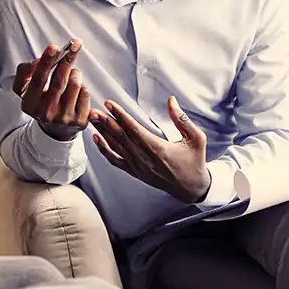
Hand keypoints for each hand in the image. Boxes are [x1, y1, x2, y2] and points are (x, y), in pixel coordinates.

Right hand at [11, 40, 91, 141]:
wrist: (55, 129)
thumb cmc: (40, 101)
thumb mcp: (25, 89)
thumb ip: (25, 72)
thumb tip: (38, 61)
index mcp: (30, 104)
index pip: (38, 80)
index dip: (46, 62)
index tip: (54, 47)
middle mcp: (46, 113)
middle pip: (59, 80)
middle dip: (67, 59)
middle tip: (75, 44)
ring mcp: (64, 119)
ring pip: (75, 84)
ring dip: (75, 72)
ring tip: (71, 74)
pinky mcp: (80, 121)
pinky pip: (86, 93)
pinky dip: (82, 86)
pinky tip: (76, 91)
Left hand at [90, 97, 211, 202]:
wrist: (191, 188)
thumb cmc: (194, 162)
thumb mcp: (196, 138)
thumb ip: (182, 119)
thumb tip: (171, 100)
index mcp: (158, 148)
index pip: (134, 129)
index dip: (120, 115)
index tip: (110, 104)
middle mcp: (144, 158)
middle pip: (120, 137)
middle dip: (105, 122)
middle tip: (93, 110)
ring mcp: (137, 166)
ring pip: (115, 147)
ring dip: (102, 132)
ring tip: (92, 119)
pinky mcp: (135, 172)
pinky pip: (115, 161)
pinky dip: (104, 150)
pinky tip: (96, 139)